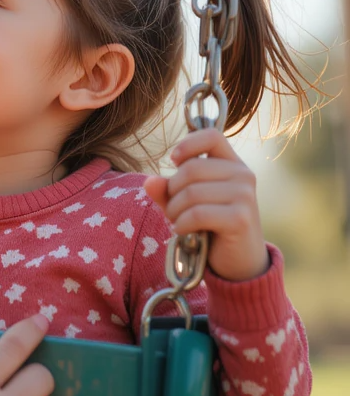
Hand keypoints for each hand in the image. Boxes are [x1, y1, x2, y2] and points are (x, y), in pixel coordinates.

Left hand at [144, 128, 267, 280]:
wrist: (238, 260)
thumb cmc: (209, 224)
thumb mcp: (184, 202)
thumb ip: (166, 189)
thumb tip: (149, 182)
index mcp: (232, 163)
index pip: (212, 135)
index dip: (188, 144)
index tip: (174, 160)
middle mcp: (243, 175)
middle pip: (191, 169)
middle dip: (172, 191)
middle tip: (173, 209)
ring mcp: (245, 195)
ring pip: (191, 192)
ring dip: (174, 211)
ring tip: (178, 221)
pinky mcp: (240, 218)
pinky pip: (197, 214)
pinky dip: (182, 224)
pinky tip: (183, 231)